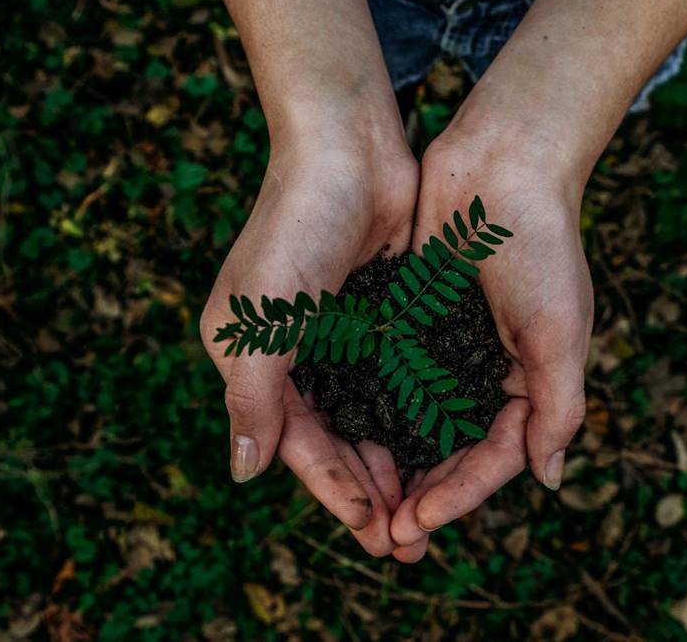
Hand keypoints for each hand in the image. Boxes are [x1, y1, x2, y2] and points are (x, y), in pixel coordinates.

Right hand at [201, 133, 416, 556]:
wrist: (348, 146)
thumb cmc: (295, 225)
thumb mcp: (262, 318)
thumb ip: (252, 397)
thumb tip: (244, 473)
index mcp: (252, 358)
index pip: (295, 441)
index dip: (332, 488)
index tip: (371, 528)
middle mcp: (293, 353)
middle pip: (334, 439)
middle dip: (368, 489)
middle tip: (406, 540)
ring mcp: (339, 335)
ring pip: (369, 417)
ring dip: (395, 462)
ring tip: (427, 508)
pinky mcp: (379, 315)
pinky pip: (397, 380)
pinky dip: (415, 416)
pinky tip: (442, 447)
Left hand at [388, 128, 592, 561]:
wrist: (503, 162)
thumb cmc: (541, 244)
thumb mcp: (560, 330)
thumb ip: (557, 406)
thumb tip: (549, 480)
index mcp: (528, 382)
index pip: (493, 458)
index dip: (457, 496)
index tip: (417, 523)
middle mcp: (485, 372)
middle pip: (450, 452)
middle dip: (421, 496)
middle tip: (385, 537)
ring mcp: (446, 347)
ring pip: (414, 423)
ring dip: (391, 465)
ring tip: (361, 505)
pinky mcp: (411, 319)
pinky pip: (388, 376)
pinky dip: (371, 409)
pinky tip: (343, 437)